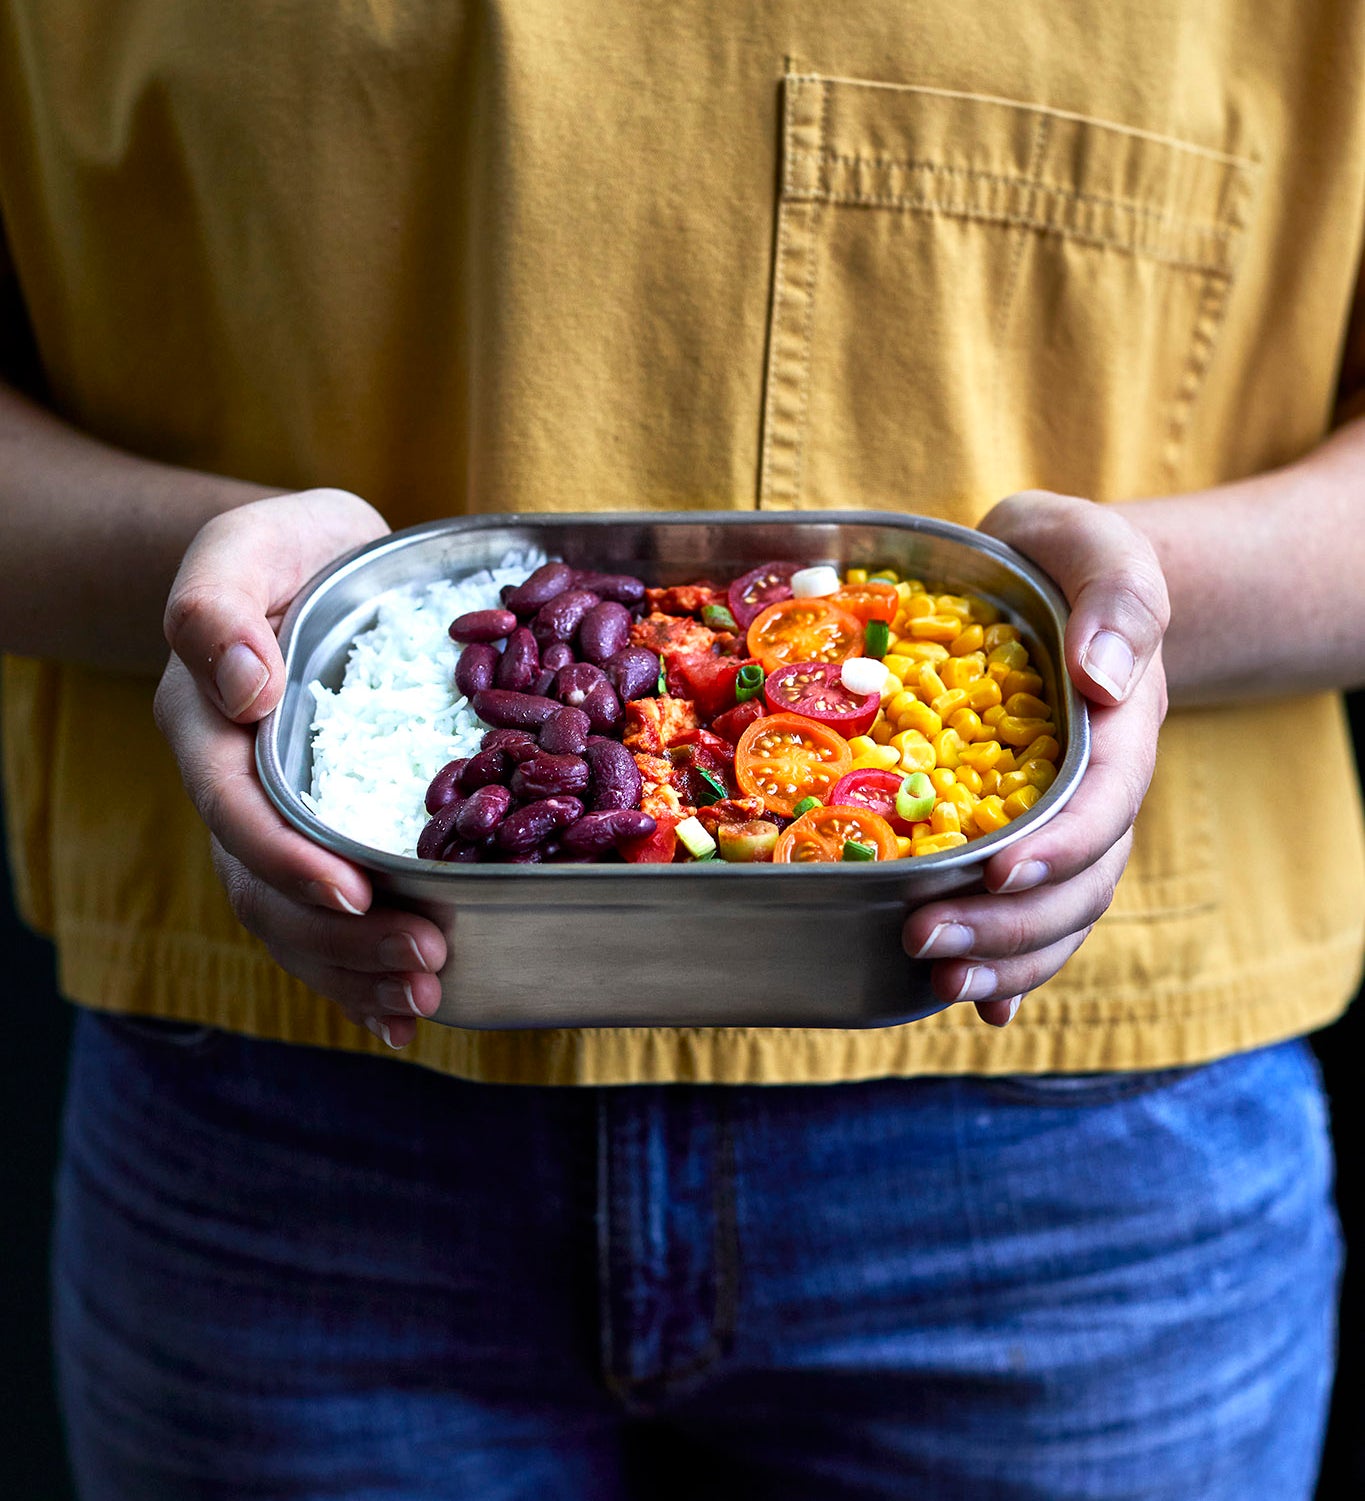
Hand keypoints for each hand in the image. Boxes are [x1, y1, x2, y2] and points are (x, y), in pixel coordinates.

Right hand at [154, 489, 447, 1048]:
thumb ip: (217, 607)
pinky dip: (362, 969)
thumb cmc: (282, 550)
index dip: (289, 861)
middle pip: (266, 889)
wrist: (316, 566)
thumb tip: (242, 690)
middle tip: (427, 962)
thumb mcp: (242, 546)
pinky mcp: (325, 833)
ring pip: (296, 921)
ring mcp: (279, 820)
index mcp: (207, 728)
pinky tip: (406, 1009)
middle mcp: (237, 789)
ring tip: (427, 998)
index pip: (237, 811)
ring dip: (357, 970)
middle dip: (342, 940)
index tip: (358, 893)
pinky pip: (330, 916)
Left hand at [901, 491, 1169, 1025]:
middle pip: (1078, 880)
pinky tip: (974, 1003)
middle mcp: (1099, 788)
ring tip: (938, 979)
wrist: (1053, 581)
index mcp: (1119, 728)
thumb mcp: (1097, 549)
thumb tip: (1104, 677)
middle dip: (1009, 922)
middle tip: (926, 939)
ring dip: (1003, 955)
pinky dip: (1011, 962)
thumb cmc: (1065, 560)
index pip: (1103, 803)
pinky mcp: (1027, 834)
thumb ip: (1119, 598)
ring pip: (1056, 911)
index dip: (1058, 845)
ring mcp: (1066, 820)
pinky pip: (1028, 909)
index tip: (997, 870)